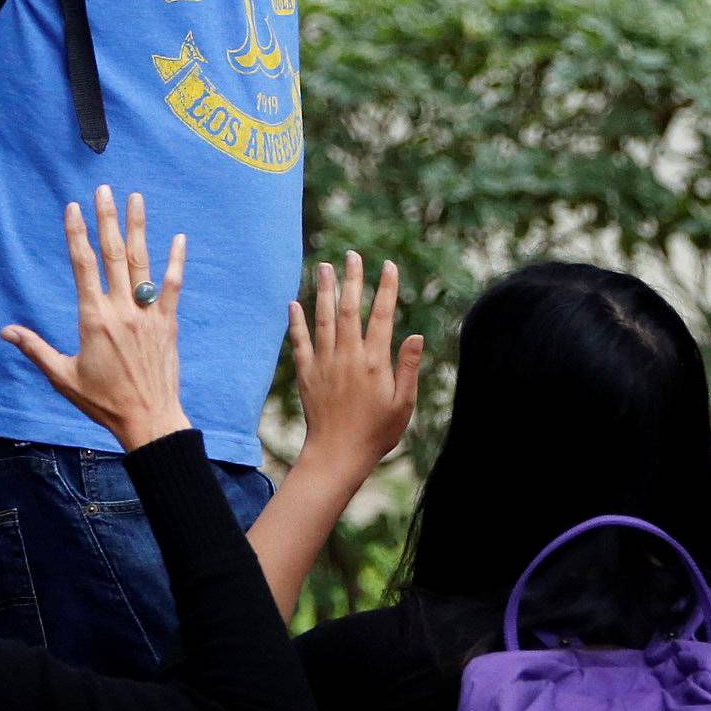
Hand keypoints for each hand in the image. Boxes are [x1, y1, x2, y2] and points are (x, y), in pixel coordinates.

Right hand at [1, 189, 191, 451]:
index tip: (73, 208)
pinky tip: (179, 237)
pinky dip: (175, 261)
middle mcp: (121, 310)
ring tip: (136, 198)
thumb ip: (34, 349)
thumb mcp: (62, 377)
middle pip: (112, 255)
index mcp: (93, 318)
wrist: (147, 420)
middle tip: (104, 189)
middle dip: (107, 219)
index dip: (76, 234)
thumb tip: (5, 332)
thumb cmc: (102, 402)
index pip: (82, 266)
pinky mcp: (167, 323)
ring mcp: (147, 314)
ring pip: (142, 263)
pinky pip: (173, 286)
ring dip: (138, 228)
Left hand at [288, 253, 423, 481]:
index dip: (386, 288)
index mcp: (375, 361)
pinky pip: (300, 342)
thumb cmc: (377, 432)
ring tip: (325, 267)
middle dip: (352, 279)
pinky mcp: (307, 374)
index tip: (389, 266)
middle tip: (353, 255)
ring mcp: (325, 363)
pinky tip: (294, 303)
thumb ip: (407, 367)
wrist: (338, 455)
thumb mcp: (403, 404)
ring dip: (324, 290)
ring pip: (323, 319)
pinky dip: (296, 321)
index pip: (382, 316)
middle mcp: (348, 356)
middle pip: (350, 308)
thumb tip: (416, 335)